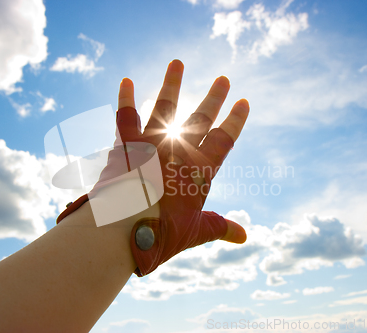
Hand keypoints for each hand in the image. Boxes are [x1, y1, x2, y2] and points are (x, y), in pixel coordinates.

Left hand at [117, 59, 249, 275]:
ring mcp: (152, 145)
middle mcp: (178, 151)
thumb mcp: (194, 233)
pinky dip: (125, 98)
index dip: (235, 120)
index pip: (224, 140)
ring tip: (177, 63)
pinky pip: (126, 117)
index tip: (243, 102)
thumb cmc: (160, 235)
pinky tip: (126, 80)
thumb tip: (244, 236)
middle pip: (200, 119)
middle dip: (213, 98)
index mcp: (199, 172)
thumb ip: (219, 228)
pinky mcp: (126, 146)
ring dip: (172, 84)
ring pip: (165, 108)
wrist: (122, 231)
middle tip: (223, 79)